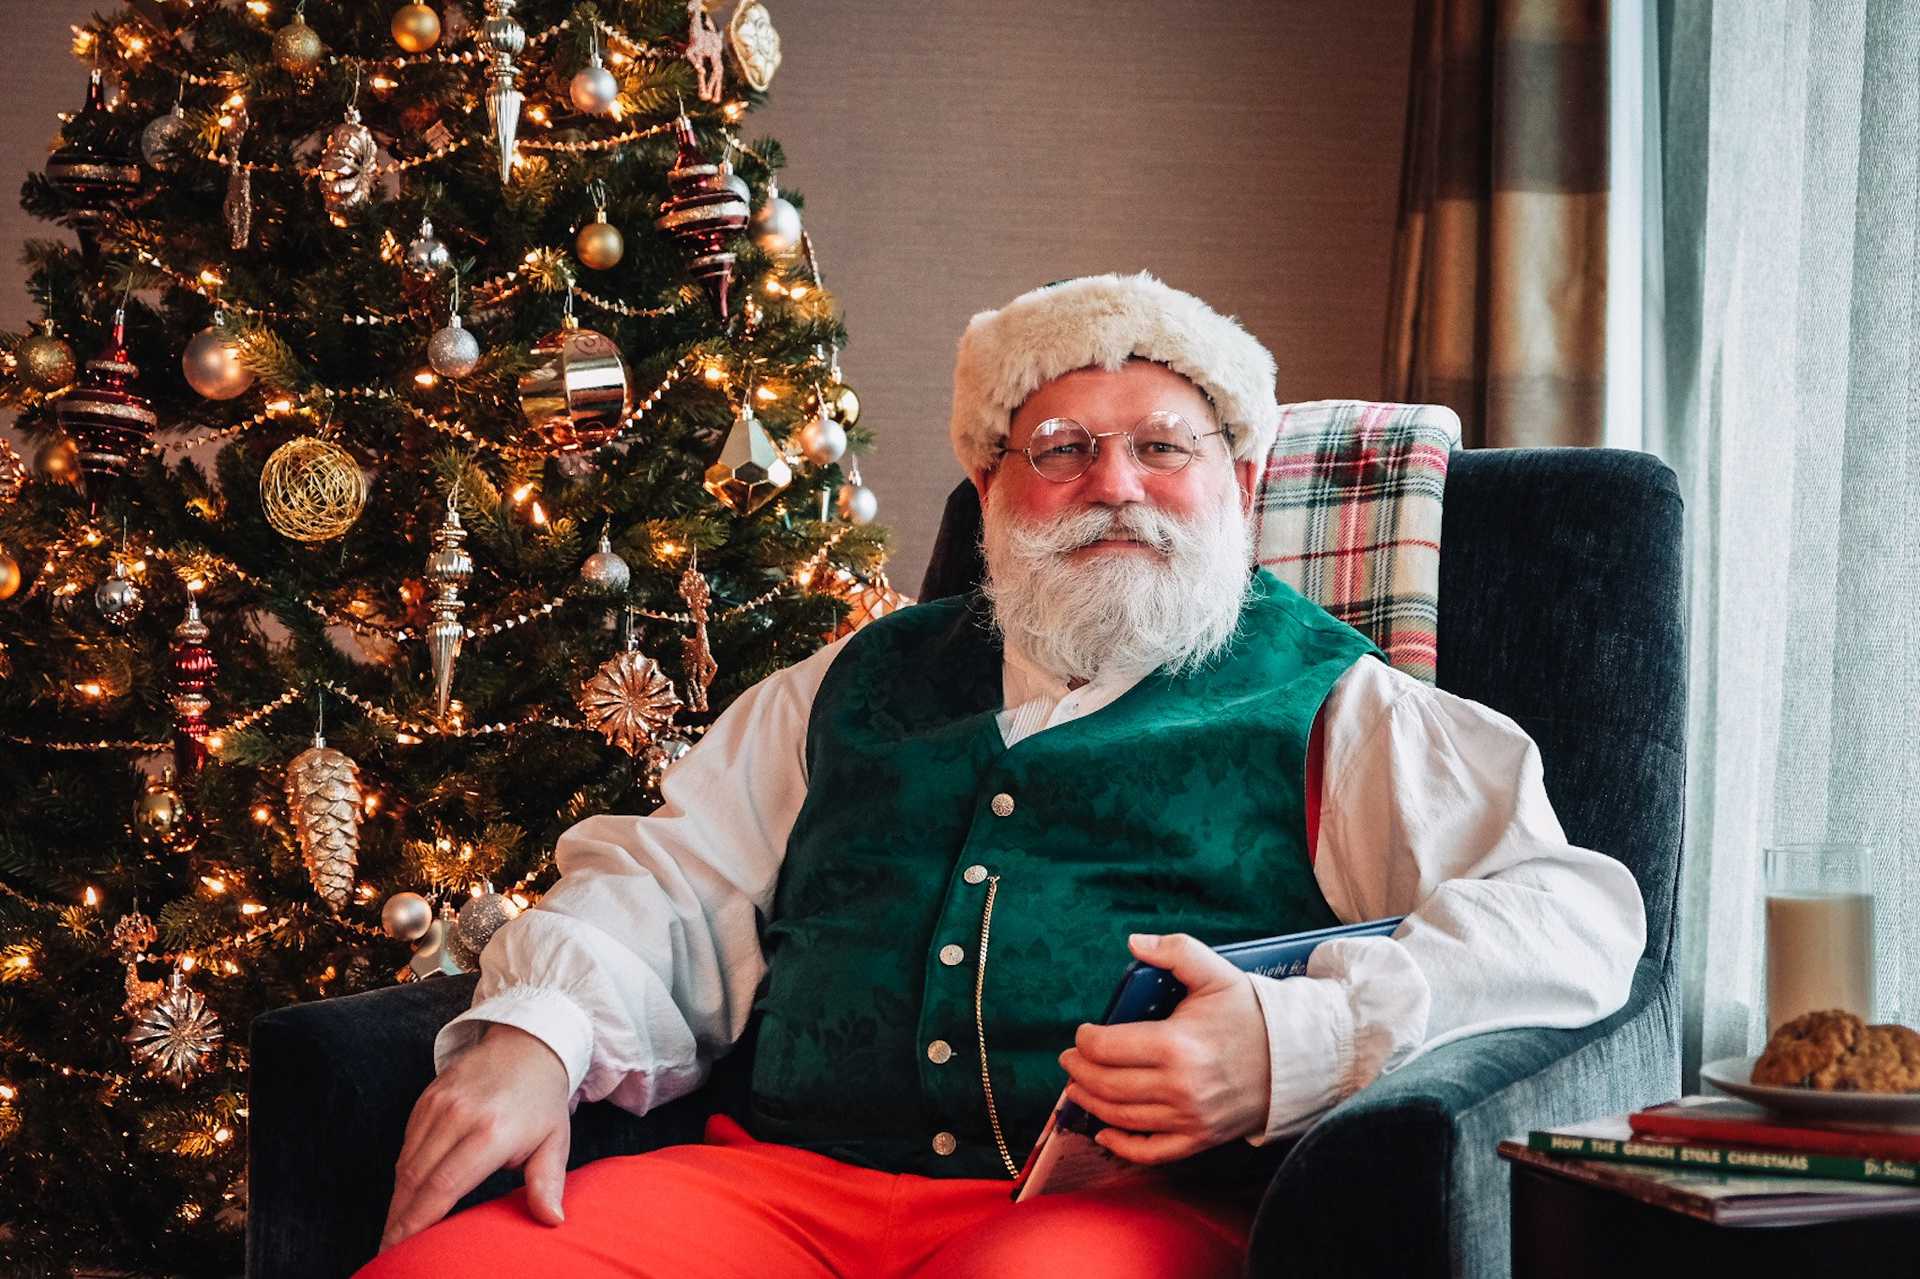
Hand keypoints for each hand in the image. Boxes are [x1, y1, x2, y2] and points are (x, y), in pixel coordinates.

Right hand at [380, 1023, 572, 1251]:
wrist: (527, 1045)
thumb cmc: (542, 1101)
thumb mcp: (555, 1141)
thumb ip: (548, 1183)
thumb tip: (553, 1219)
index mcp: (492, 1132)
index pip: (443, 1186)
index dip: (418, 1221)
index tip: (402, 1247)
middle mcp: (459, 1116)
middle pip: (415, 1179)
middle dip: (399, 1219)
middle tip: (389, 1251)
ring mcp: (438, 1104)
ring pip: (405, 1163)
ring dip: (397, 1200)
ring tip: (394, 1231)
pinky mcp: (426, 1098)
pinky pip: (406, 1143)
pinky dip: (403, 1172)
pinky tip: (405, 1196)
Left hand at [1057, 932, 1270, 1164]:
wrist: (1295, 1058)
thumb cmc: (1250, 1014)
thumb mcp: (1215, 973)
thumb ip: (1175, 950)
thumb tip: (1134, 941)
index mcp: (1176, 1044)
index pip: (1107, 1048)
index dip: (1085, 1041)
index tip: (1082, 1033)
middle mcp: (1179, 1087)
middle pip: (1107, 1084)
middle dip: (1079, 1072)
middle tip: (1069, 1060)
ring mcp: (1189, 1118)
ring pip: (1122, 1117)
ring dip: (1090, 1103)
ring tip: (1076, 1089)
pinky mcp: (1200, 1139)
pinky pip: (1151, 1152)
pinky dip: (1122, 1145)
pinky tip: (1103, 1132)